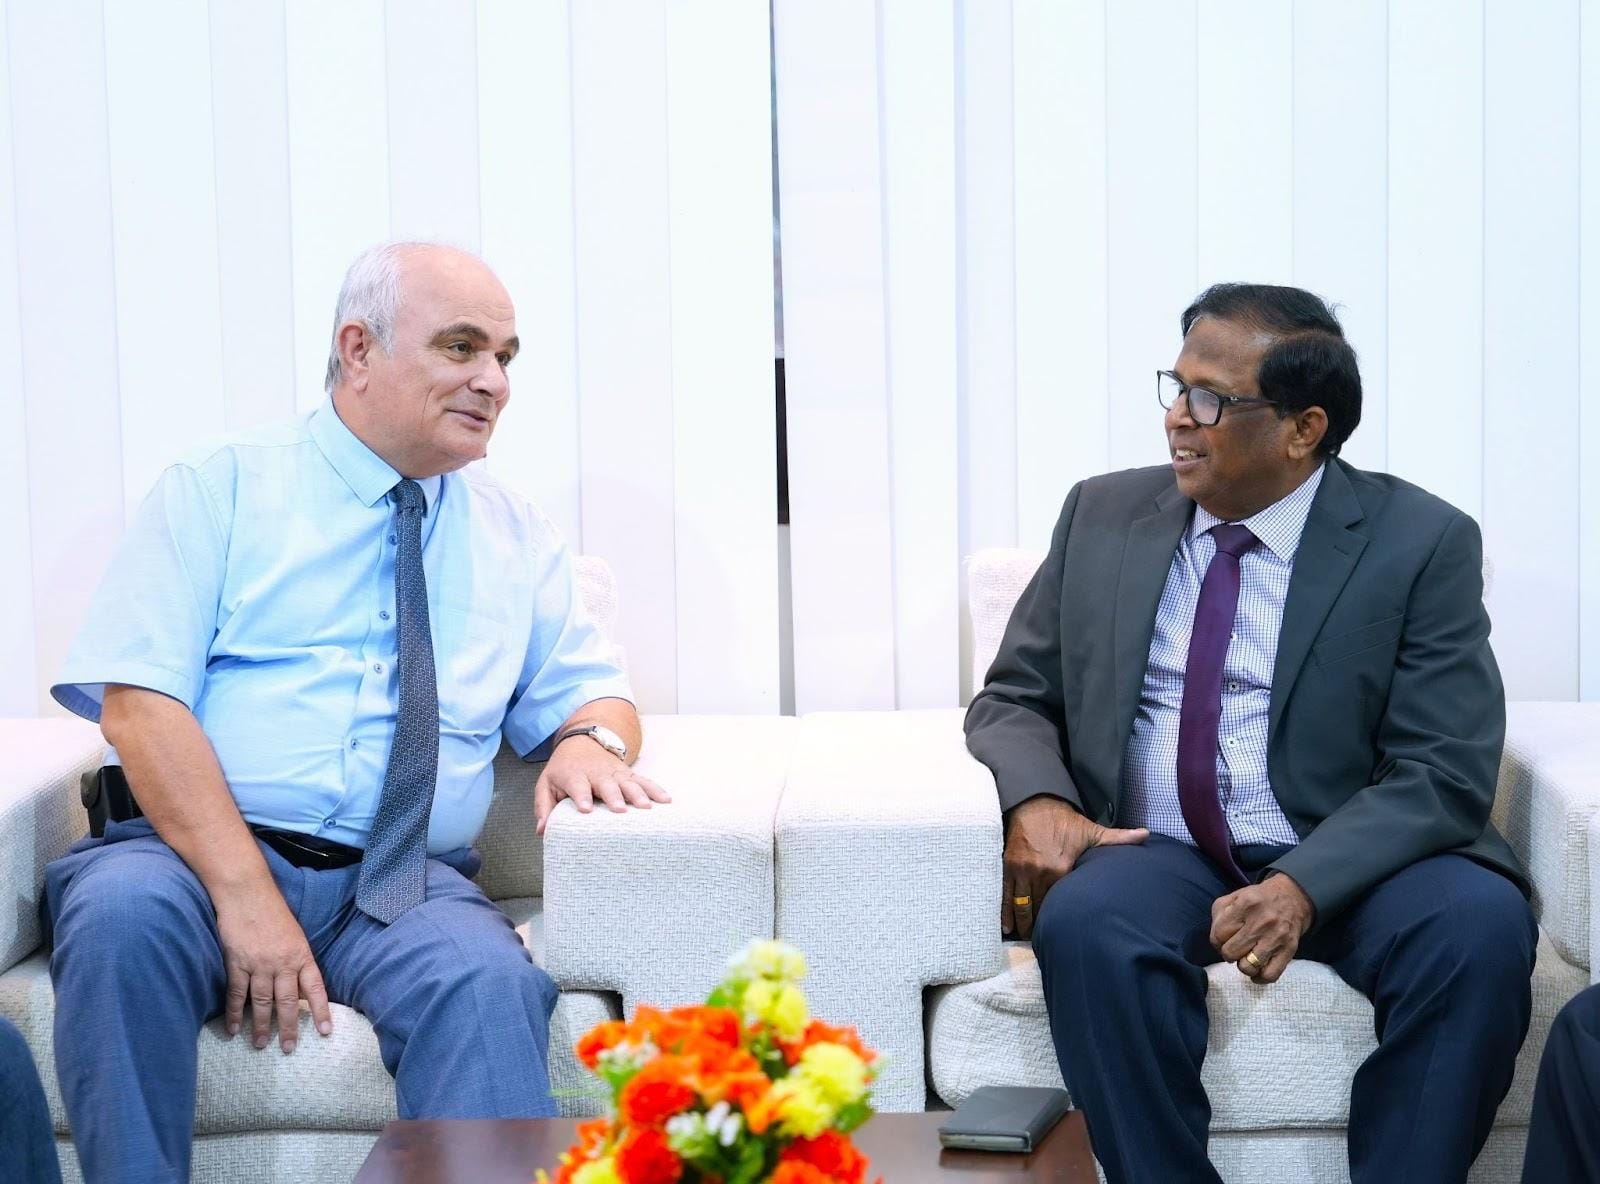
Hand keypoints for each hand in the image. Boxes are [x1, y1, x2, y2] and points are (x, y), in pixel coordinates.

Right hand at [213, 887, 331, 1053]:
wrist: (248, 894)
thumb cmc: (274, 913)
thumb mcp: (296, 936)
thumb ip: (298, 962)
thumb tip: (302, 990)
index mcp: (301, 955)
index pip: (315, 988)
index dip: (321, 1011)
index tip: (325, 1032)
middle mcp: (282, 963)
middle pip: (288, 1002)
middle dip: (289, 1027)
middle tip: (288, 1049)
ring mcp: (259, 964)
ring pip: (261, 1002)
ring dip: (261, 1026)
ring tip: (260, 1045)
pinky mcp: (236, 963)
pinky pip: (236, 993)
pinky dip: (234, 1013)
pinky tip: (234, 1029)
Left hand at [534, 737, 670, 834]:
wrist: (582, 743)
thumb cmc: (564, 770)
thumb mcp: (547, 784)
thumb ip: (544, 807)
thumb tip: (542, 830)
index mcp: (574, 775)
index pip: (578, 786)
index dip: (582, 797)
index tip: (587, 809)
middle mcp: (597, 773)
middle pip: (607, 785)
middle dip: (614, 796)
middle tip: (620, 809)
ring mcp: (615, 773)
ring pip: (628, 782)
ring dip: (638, 794)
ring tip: (647, 807)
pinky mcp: (628, 774)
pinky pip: (643, 781)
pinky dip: (655, 789)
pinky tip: (665, 800)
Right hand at [1003, 797, 1148, 939]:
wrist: (1036, 803)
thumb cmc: (1065, 821)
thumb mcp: (1093, 830)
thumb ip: (1119, 838)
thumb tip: (1147, 835)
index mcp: (1061, 869)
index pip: (1061, 902)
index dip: (1060, 918)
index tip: (1064, 930)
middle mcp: (1040, 872)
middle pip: (1039, 908)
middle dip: (1040, 925)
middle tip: (1042, 941)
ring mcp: (1022, 870)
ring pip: (1022, 905)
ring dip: (1023, 923)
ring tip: (1026, 937)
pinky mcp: (1008, 866)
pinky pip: (1005, 895)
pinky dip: (1005, 912)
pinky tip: (1005, 927)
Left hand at [1209, 873, 1314, 983]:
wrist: (1293, 897)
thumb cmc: (1258, 899)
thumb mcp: (1234, 896)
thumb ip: (1220, 915)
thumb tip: (1217, 941)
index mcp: (1246, 904)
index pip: (1218, 934)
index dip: (1217, 940)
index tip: (1224, 939)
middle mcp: (1261, 921)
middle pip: (1231, 952)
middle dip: (1228, 953)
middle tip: (1235, 947)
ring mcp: (1276, 938)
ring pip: (1248, 967)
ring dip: (1243, 965)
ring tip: (1247, 956)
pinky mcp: (1289, 950)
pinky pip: (1270, 975)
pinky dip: (1260, 977)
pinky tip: (1257, 969)